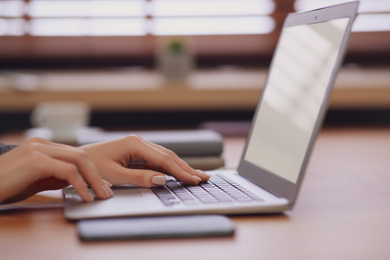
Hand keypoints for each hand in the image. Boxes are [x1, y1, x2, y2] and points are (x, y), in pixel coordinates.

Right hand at [0, 137, 112, 203]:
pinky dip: (80, 184)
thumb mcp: (36, 180)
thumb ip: (55, 176)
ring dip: (93, 179)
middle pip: (80, 155)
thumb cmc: (5, 186)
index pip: (75, 155)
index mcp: (42, 145)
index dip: (91, 170)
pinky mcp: (36, 160)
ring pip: (78, 160)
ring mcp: (39, 149)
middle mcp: (42, 143)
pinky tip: (85, 196)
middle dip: (96, 174)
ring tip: (100, 195)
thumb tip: (77, 181)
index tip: (102, 185)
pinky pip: (68, 171)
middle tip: (106, 192)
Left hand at [81, 135, 209, 186]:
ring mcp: (138, 147)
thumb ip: (140, 177)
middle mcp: (139, 142)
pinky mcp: (136, 153)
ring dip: (180, 168)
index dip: (181, 171)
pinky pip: (157, 161)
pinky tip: (178, 174)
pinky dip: (169, 168)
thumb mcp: (115, 175)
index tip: (194, 180)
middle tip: (204, 178)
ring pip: (165, 158)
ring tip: (196, 176)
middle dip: (186, 168)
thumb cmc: (91, 167)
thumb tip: (163, 179)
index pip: (164, 159)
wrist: (76, 161)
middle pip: (169, 156)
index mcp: (135, 144)